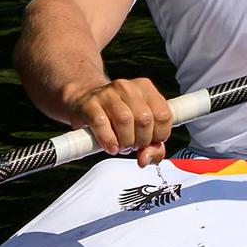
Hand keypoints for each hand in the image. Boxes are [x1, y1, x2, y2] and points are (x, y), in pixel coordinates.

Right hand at [61, 76, 175, 163]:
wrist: (83, 102)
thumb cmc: (116, 117)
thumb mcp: (140, 128)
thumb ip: (152, 147)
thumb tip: (145, 159)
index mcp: (146, 89)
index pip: (164, 115)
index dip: (159, 135)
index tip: (150, 142)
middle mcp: (128, 88)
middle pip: (144, 119)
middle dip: (141, 141)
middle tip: (133, 145)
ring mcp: (107, 93)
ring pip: (125, 120)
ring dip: (125, 141)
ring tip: (121, 146)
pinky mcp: (89, 104)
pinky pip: (101, 123)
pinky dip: (108, 140)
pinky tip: (110, 147)